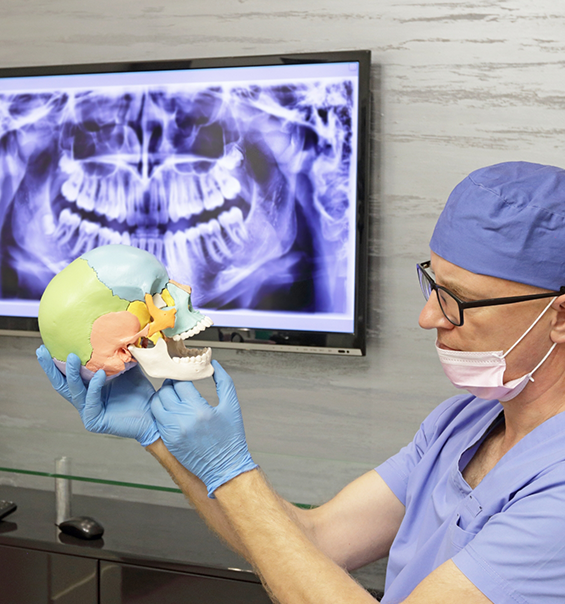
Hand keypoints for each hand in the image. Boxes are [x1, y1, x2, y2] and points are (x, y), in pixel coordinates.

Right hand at [36, 345, 158, 445]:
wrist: (154, 412)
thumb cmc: (140, 392)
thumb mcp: (127, 368)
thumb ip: (119, 354)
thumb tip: (116, 332)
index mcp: (89, 387)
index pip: (68, 374)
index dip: (56, 361)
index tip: (46, 344)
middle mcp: (85, 399)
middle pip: (62, 383)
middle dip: (50, 367)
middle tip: (42, 351)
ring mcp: (88, 411)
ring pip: (73, 391)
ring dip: (72, 373)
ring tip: (72, 357)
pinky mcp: (94, 421)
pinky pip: (91, 400)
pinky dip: (94, 386)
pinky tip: (100, 374)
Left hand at [151, 360, 257, 497]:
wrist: (226, 468)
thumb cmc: (231, 438)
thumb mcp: (232, 406)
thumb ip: (224, 381)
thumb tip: (214, 364)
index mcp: (199, 410)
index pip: (180, 384)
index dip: (182, 376)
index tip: (186, 373)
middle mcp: (182, 421)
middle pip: (166, 392)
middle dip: (172, 384)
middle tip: (179, 382)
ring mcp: (172, 432)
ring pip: (157, 404)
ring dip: (163, 396)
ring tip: (174, 395)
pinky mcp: (168, 441)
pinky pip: (157, 419)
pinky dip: (162, 410)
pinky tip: (172, 409)